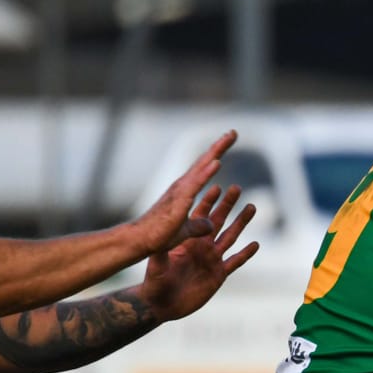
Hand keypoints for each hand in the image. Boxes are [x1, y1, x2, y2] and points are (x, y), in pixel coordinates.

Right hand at [129, 131, 235, 254]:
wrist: (139, 240)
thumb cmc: (159, 235)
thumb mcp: (186, 230)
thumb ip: (198, 226)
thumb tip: (210, 225)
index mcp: (185, 191)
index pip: (203, 169)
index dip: (215, 155)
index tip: (227, 142)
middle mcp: (182, 186)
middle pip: (204, 162)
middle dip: (219, 146)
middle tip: (233, 132)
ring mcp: (180, 192)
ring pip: (200, 168)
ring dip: (215, 152)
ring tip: (227, 138)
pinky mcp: (179, 202)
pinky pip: (196, 185)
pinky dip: (206, 173)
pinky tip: (217, 162)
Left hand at [135, 184, 258, 321]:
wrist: (162, 304)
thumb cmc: (155, 282)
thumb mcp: (157, 265)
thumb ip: (162, 253)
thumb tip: (162, 241)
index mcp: (187, 240)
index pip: (200, 216)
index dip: (208, 201)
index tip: (216, 186)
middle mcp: (202, 246)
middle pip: (219, 221)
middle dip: (228, 204)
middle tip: (237, 188)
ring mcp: (212, 260)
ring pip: (231, 237)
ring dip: (241, 222)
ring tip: (251, 207)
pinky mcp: (219, 275)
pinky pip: (235, 262)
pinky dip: (246, 253)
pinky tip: (256, 244)